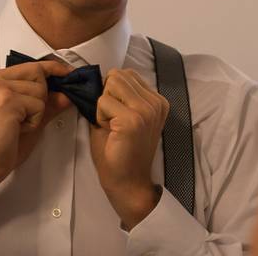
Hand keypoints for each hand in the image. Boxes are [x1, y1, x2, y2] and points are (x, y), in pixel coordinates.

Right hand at [0, 61, 73, 207]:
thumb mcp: (27, 117)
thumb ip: (47, 103)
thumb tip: (67, 94)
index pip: (30, 65)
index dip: (52, 68)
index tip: (67, 72)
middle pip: (38, 74)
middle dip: (40, 98)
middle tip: (23, 117)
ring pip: (40, 91)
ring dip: (37, 112)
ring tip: (17, 125)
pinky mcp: (7, 101)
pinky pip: (38, 105)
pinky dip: (34, 121)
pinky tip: (16, 129)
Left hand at [89, 68, 168, 228]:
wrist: (128, 183)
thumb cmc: (122, 152)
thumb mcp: (125, 116)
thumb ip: (119, 96)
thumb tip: (101, 78)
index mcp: (157, 100)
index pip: (127, 74)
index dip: (113, 92)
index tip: (118, 117)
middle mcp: (156, 102)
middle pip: (117, 76)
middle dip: (107, 97)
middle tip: (113, 122)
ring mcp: (146, 110)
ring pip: (110, 85)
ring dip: (103, 106)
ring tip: (112, 127)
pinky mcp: (132, 120)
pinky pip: (102, 102)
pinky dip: (99, 116)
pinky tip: (110, 133)